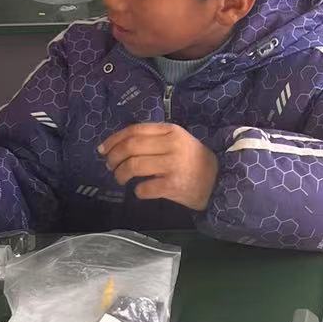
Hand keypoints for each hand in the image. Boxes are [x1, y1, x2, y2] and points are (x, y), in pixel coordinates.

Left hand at [98, 122, 219, 210]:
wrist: (219, 180)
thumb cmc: (193, 160)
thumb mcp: (177, 141)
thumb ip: (153, 139)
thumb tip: (118, 145)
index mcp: (171, 130)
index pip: (135, 130)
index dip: (114, 139)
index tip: (103, 149)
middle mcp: (172, 145)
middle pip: (131, 147)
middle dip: (113, 157)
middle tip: (110, 166)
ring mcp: (173, 165)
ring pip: (133, 166)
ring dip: (120, 174)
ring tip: (120, 179)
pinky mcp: (174, 185)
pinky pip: (144, 188)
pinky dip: (137, 191)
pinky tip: (140, 190)